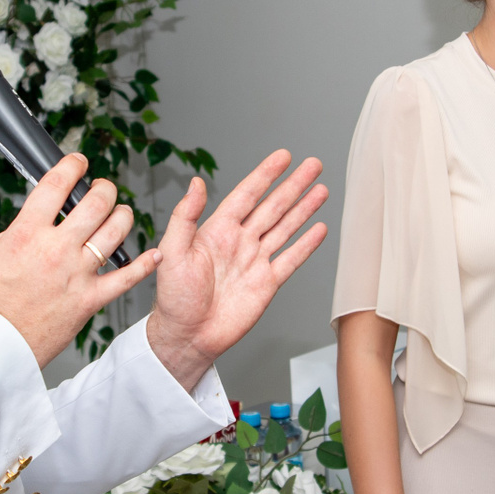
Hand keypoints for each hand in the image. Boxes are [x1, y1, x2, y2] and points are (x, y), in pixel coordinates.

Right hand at [0, 154, 159, 365]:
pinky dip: (144, 264)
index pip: (55, 184)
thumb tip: (35, 218)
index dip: (71, 165)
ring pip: (115, 232)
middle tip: (103, 190)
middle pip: (95, 203)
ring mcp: (77, 274)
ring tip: (120, 214)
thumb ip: (16, 230)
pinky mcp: (90, 299)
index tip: (78, 162)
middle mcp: (56, 249)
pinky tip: (153, 254)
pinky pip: (126, 278)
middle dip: (104, 188)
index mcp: (27, 233)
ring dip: (123, 216)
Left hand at [145, 150, 328, 389]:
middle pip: (273, 206)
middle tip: (313, 165)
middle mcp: (239, 242)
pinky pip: (291, 259)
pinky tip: (319, 229)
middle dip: (294, 185)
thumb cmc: (173, 298)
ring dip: (304, 208)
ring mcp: (255, 261)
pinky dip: (306, 244)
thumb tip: (197, 183)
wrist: (187, 336)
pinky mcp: (267, 284)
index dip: (265, 175)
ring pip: (285, 228)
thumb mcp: (172, 252)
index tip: (283, 157)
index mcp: (217, 230)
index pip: (247, 195)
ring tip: (321, 189)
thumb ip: (185, 216)